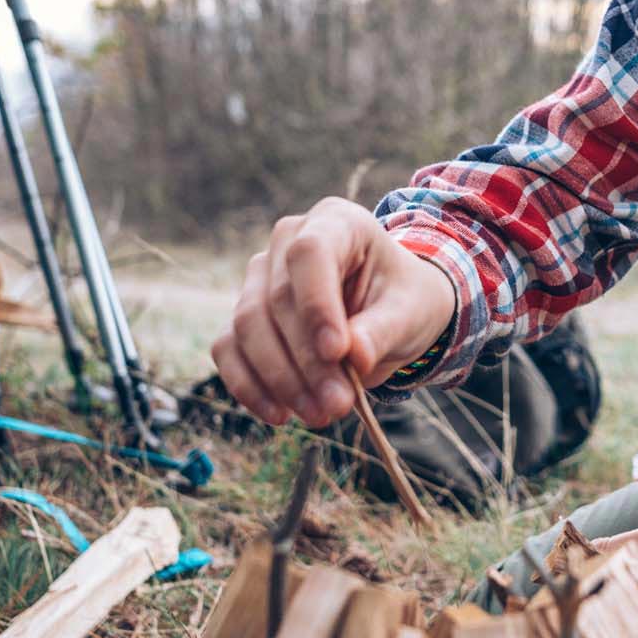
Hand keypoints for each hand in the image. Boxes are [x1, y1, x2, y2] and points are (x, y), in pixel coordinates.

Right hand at [210, 197, 455, 427]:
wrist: (391, 312)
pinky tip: (279, 415)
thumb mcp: (410, 312)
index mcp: (335, 222)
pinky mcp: (243, 317)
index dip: (316, 303)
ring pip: (246, 326)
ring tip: (319, 415)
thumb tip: (353, 357)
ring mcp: (258, 278)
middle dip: (305, 360)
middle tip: (338, 405)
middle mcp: (287, 242)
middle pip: (276, 299)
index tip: (338, 352)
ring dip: (279, 379)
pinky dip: (248, 386)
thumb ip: (382, 330)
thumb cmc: (403, 301)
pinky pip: (228, 349)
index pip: (310, 253)